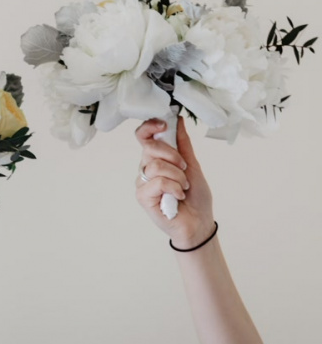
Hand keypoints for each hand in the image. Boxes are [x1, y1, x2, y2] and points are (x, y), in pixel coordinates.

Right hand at [135, 117, 215, 248]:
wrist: (199, 223)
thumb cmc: (196, 197)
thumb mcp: (192, 165)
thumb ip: (183, 144)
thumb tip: (178, 120)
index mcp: (156, 158)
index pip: (143, 136)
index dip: (150, 127)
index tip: (164, 125)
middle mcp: (146, 168)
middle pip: (149, 147)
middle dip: (172, 156)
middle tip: (184, 168)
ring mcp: (142, 182)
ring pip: (156, 166)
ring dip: (178, 176)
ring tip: (184, 187)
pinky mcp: (143, 196)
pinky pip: (158, 182)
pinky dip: (174, 188)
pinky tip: (179, 196)